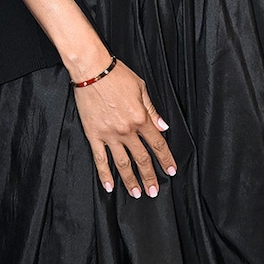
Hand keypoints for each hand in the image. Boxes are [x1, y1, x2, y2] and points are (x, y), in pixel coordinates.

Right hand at [72, 59, 176, 197]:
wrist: (92, 70)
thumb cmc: (117, 75)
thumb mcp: (141, 88)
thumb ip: (152, 110)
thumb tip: (163, 127)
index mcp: (140, 118)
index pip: (157, 143)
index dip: (165, 158)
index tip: (171, 170)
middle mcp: (127, 130)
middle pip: (142, 158)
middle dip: (150, 176)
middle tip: (154, 191)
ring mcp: (109, 134)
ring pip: (123, 163)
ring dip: (131, 180)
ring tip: (136, 193)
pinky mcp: (94, 135)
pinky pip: (100, 159)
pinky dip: (104, 175)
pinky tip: (109, 186)